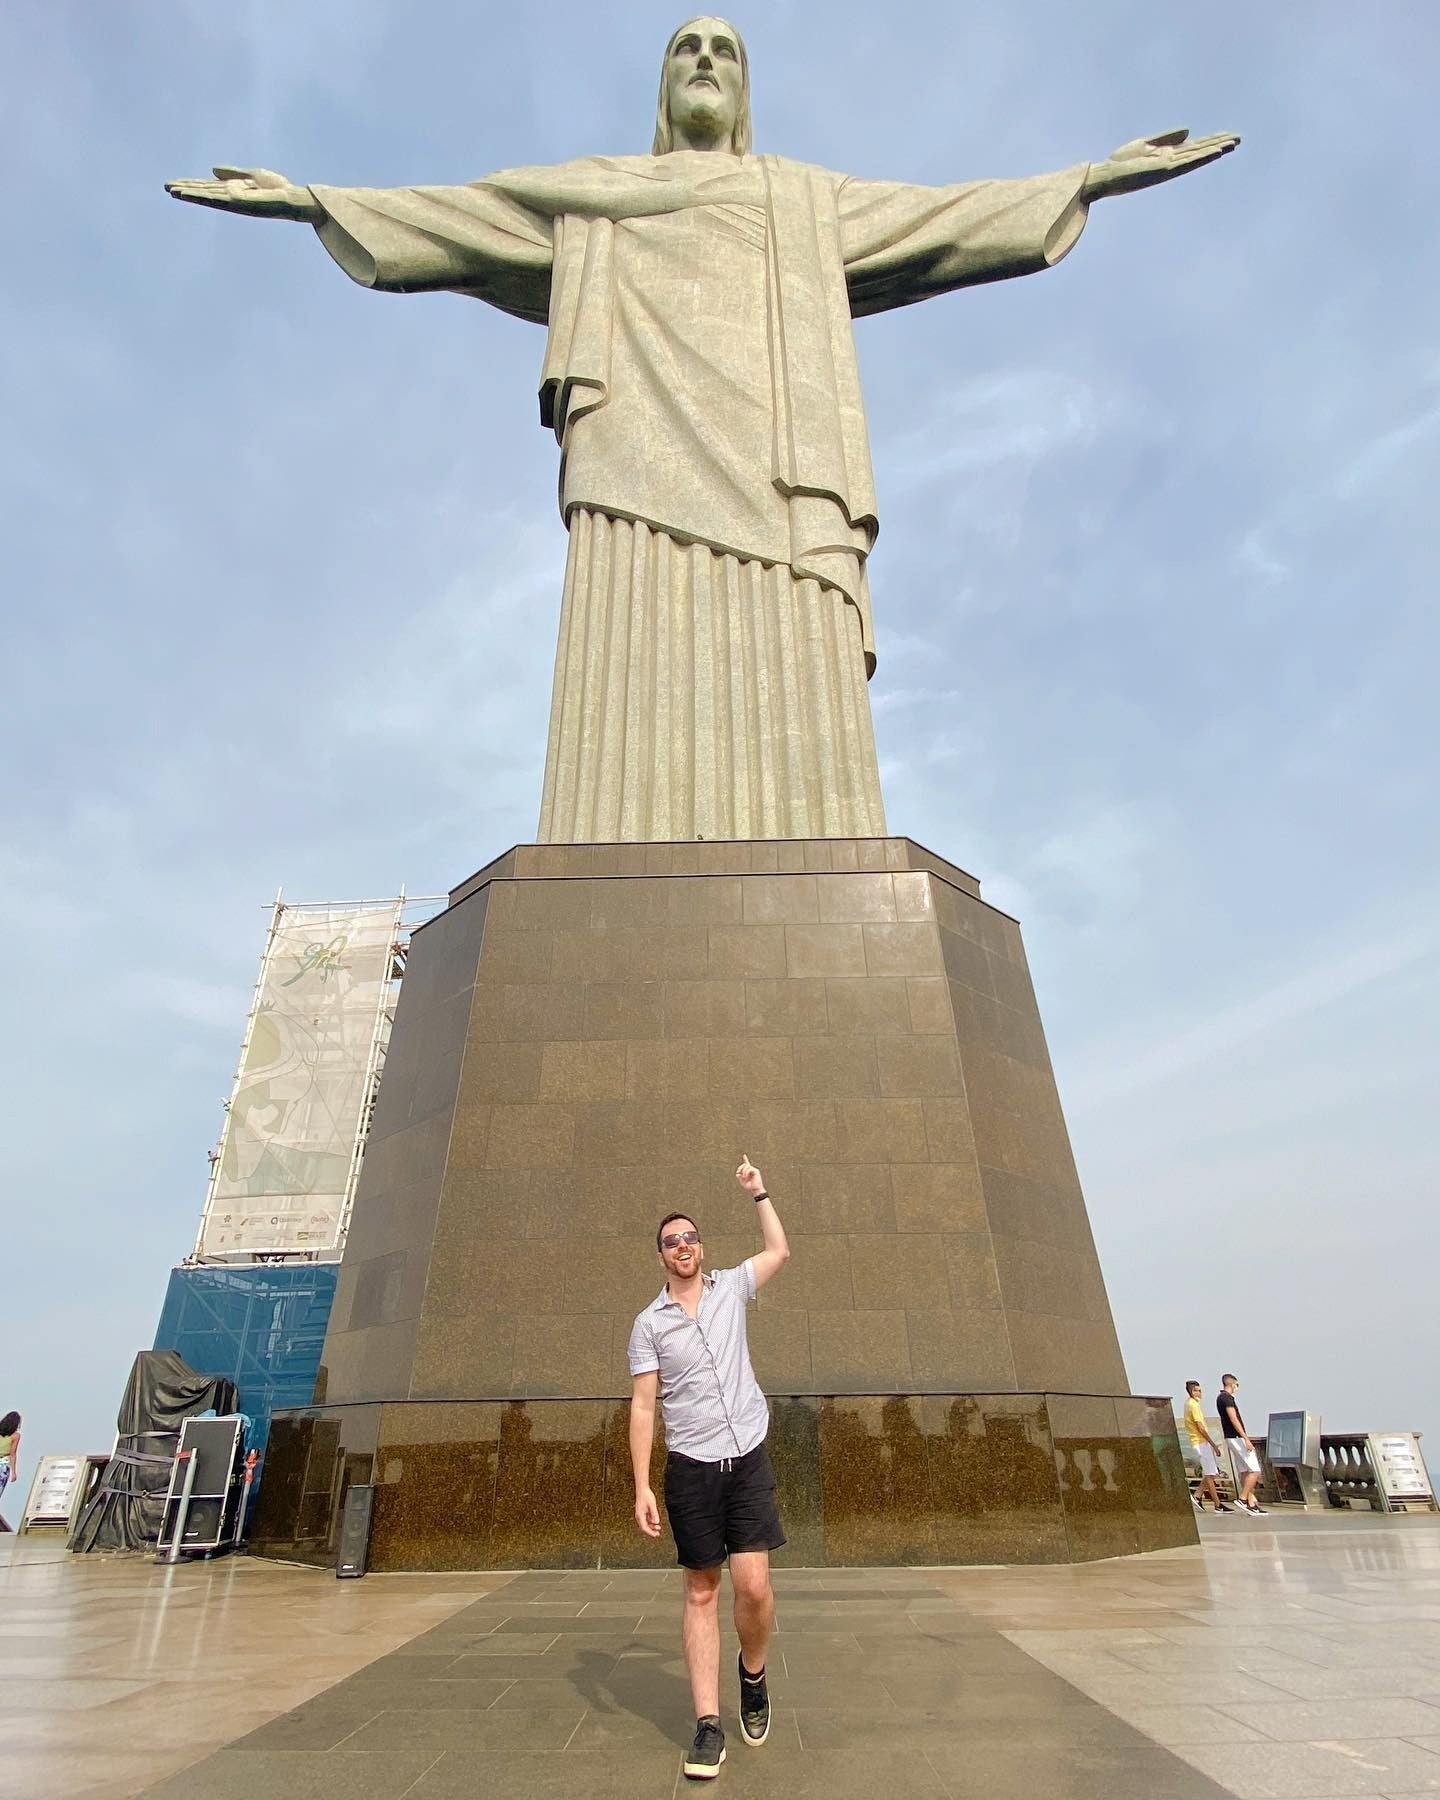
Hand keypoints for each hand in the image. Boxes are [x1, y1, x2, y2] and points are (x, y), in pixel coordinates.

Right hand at [165, 166, 321, 222]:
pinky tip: (195, 194)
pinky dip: (206, 196)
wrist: (293, 198)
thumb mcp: (252, 175)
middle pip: (204, 192)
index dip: (191, 184)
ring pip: (208, 197)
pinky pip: (220, 199)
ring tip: (174, 191)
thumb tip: (213, 170)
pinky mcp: (241, 202)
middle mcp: (231, 197)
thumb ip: (233, 173)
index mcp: (233, 190)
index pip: (207, 186)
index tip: (173, 184)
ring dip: (191, 194)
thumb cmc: (277, 188)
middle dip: (186, 190)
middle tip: (166, 187)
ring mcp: (235, 201)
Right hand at [635, 1488, 660, 1536]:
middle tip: (657, 1534)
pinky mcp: (642, 1512)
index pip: (644, 1528)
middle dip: (651, 1531)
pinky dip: (650, 1522)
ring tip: (658, 1527)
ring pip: (645, 1524)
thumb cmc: (646, 1496)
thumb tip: (656, 1522)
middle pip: (644, 1527)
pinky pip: (646, 1520)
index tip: (655, 1535)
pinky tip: (655, 1522)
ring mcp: (640, 1514)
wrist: (642, 1489)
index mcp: (640, 1515)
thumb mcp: (652, 1505)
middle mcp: (639, 1516)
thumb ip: (654, 1514)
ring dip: (651, 1527)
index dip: (650, 1532)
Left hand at [735, 1154, 764, 1197]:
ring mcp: (754, 1170)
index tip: (744, 1155)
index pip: (747, 1164)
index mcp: (748, 1172)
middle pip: (745, 1164)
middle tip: (738, 1172)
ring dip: (743, 1171)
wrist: (755, 1189)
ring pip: (747, 1166)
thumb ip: (739, 1177)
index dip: (746, 1159)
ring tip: (743, 1177)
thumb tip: (738, 1173)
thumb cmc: (749, 1186)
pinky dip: (746, 1172)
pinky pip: (749, 1169)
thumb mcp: (742, 1181)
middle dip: (740, 1167)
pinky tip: (745, 1176)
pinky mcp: (756, 1171)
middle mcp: (752, 1170)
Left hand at [1082, 128, 1238, 201]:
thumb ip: (1166, 138)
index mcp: (1168, 155)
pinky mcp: (1163, 171)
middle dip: (1219, 144)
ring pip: (1197, 157)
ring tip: (1232, 144)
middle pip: (1199, 151)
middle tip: (1239, 138)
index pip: (1194, 147)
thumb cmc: (1121, 163)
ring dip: (1214, 151)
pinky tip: (1213, 152)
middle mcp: (1171, 162)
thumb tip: (1189, 131)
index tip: (1229, 135)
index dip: (1211, 141)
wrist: (1105, 176)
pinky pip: (1186, 163)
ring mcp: (1168, 167)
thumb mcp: (1145, 144)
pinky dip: (1201, 157)